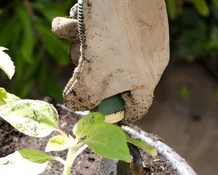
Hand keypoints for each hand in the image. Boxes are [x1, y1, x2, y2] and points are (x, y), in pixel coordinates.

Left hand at [52, 0, 169, 122]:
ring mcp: (132, 36)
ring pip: (95, 52)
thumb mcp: (95, 74)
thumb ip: (84, 96)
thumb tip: (75, 103)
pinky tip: (73, 15)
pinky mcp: (118, 16)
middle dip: (84, 72)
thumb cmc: (112, 29)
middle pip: (106, 80)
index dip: (116, 115)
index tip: (99, 116)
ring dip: (76, 43)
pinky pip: (93, 28)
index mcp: (145, 77)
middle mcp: (143, 58)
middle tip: (79, 60)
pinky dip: (77, 24)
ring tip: (72, 29)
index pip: (135, 108)